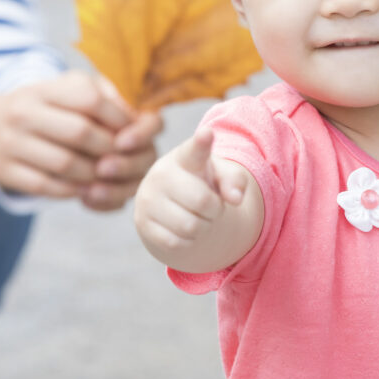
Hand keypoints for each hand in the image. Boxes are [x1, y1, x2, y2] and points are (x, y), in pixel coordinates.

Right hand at [0, 71, 159, 203]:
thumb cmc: (38, 110)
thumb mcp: (63, 91)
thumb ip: (104, 97)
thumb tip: (140, 118)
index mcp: (46, 88)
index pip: (92, 99)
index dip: (119, 119)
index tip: (129, 133)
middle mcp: (25, 111)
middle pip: (83, 134)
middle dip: (111, 151)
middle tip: (121, 160)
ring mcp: (11, 142)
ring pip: (67, 164)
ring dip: (95, 175)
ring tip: (106, 176)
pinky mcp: (3, 170)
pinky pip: (47, 186)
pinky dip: (73, 191)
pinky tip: (84, 189)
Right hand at [133, 128, 248, 267]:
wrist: (171, 205)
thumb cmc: (201, 184)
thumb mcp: (221, 176)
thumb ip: (235, 180)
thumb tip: (236, 198)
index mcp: (186, 157)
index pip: (196, 150)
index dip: (202, 142)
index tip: (207, 134)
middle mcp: (162, 174)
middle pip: (203, 202)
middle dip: (215, 209)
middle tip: (210, 205)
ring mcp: (148, 199)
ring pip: (190, 226)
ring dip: (203, 227)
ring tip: (197, 215)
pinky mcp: (142, 224)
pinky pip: (176, 243)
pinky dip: (188, 241)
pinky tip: (183, 228)